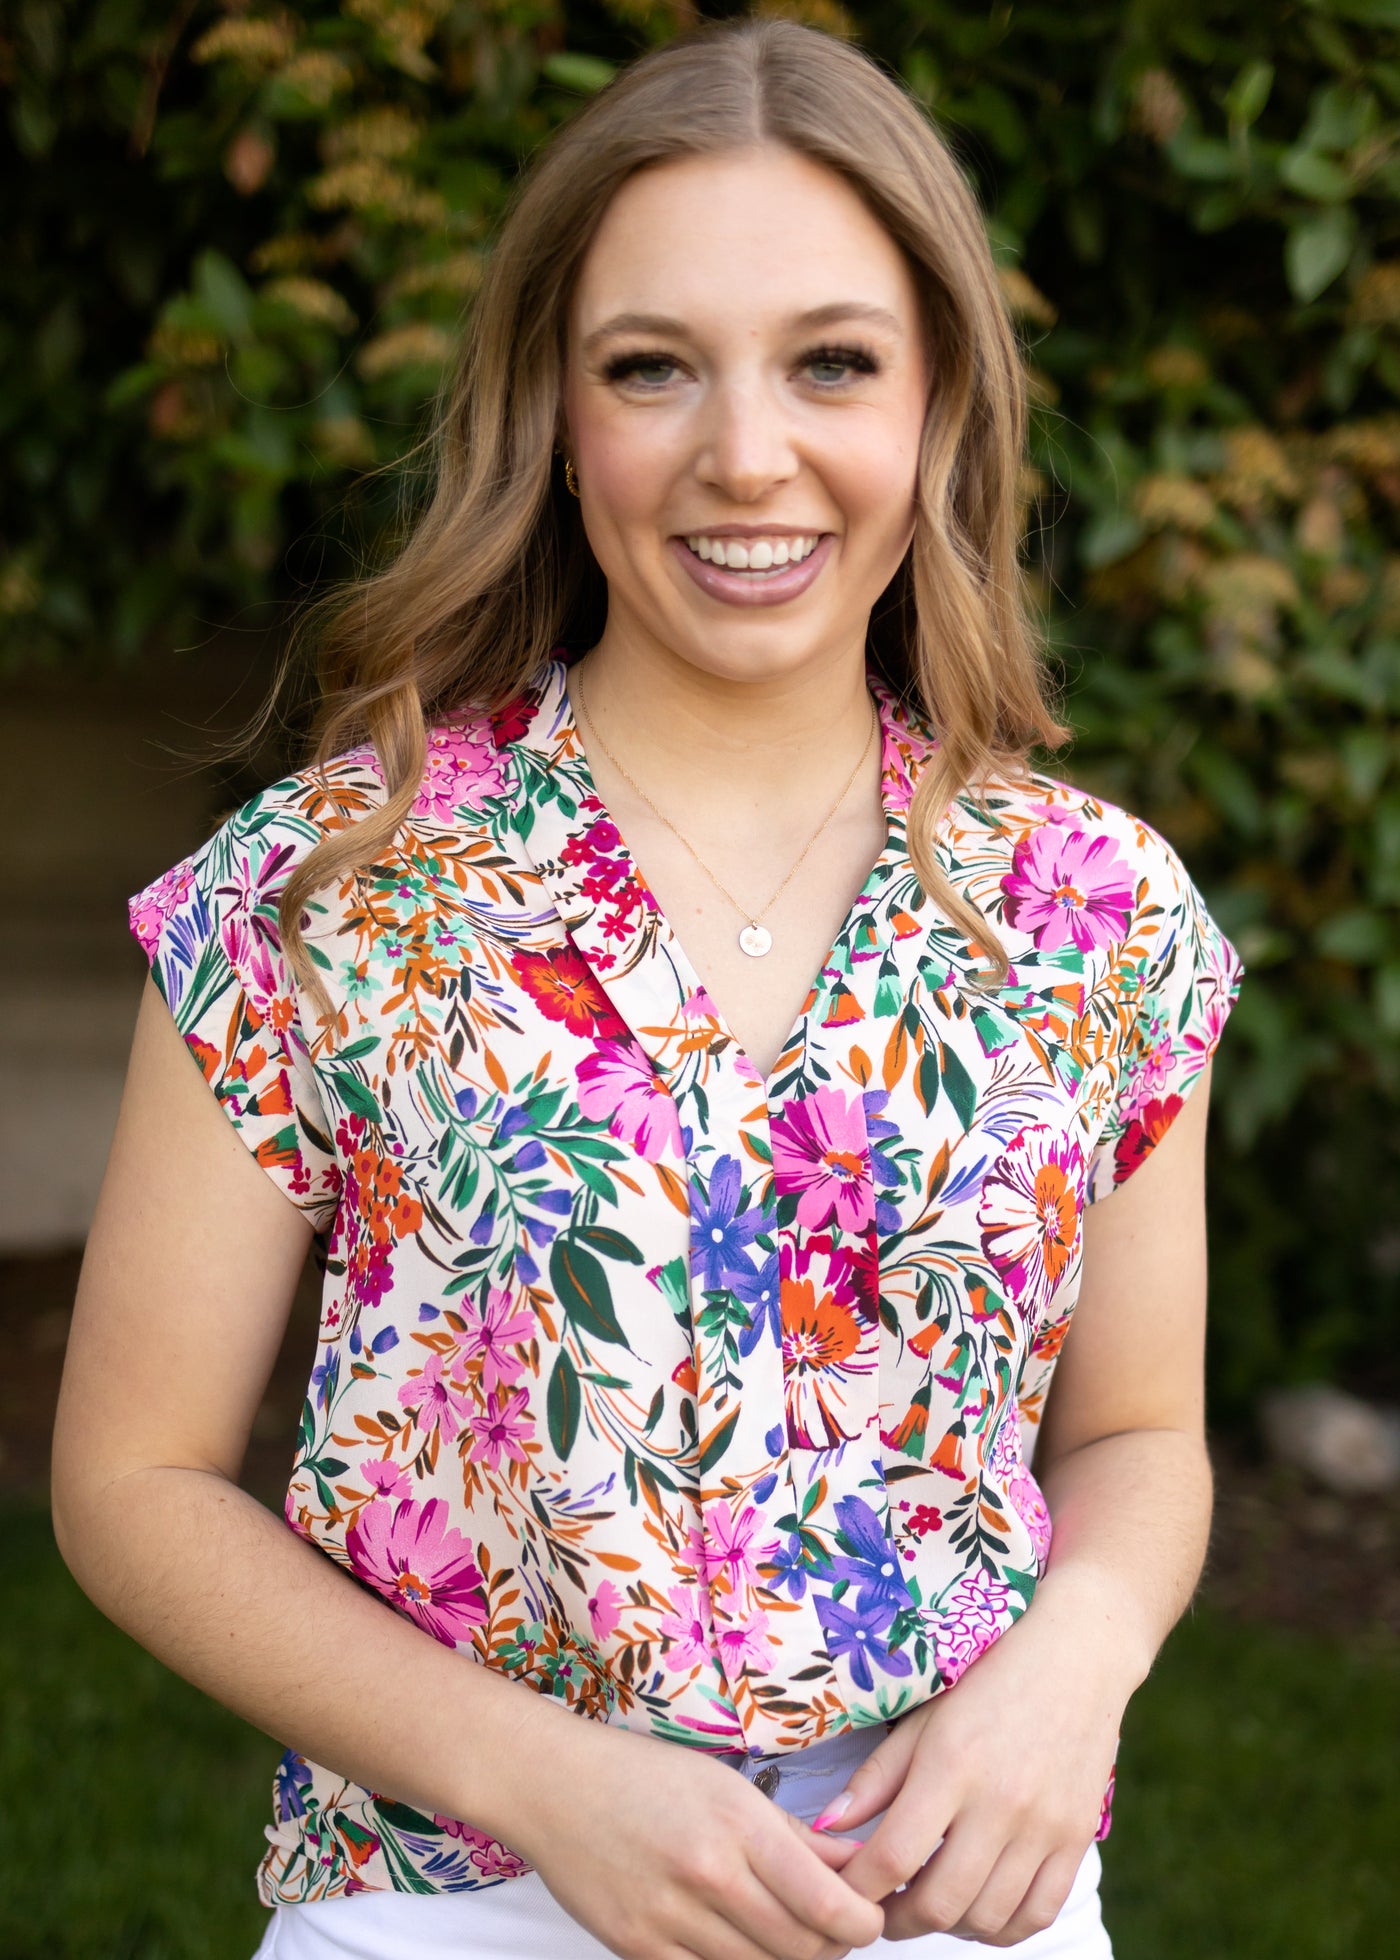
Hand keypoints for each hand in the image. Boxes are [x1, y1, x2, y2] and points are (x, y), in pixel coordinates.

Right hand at [504, 1705, 886, 1959]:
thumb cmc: (644, 1775)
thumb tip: (858, 1867)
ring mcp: (670, 1918)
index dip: (863, 1924)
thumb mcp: (729, 1787)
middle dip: (832, 1947)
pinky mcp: (637, 1950)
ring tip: (785, 1935)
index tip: (869, 1918)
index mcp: (739, 1825)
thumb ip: (796, 1835)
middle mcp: (709, 1876)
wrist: (554, 1786)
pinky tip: (734, 1946)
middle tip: (833, 1929)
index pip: (828, 1904)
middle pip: (802, 1949)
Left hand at [820, 1594, 1127, 1945]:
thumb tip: (827, 1826)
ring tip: (928, 1904)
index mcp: (951, 1764)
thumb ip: (877, 1776)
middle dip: (897, 1921)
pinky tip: (977, 1907)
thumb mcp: (924, 1715)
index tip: (843, 1894)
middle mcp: (1000, 1802)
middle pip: (939, 1902)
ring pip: (986, 1919)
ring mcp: (1044, 1826)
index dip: (858, 1890)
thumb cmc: (988, 1681)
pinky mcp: (1077, 1839)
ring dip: (947, 1926)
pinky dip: (1001, 1929)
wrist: (1076, 1658)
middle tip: (880, 1911)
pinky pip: (1038, 1914)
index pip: (893, 1857)